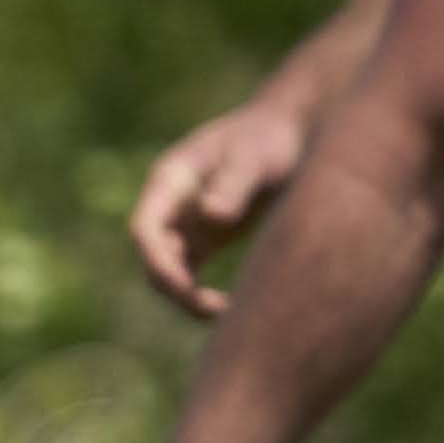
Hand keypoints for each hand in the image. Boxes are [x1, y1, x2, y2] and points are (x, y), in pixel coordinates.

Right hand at [127, 92, 308, 320]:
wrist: (298, 127)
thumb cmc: (276, 135)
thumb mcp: (256, 155)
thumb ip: (233, 183)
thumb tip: (211, 217)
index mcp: (170, 181)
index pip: (145, 229)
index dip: (158, 261)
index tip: (186, 286)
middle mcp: (170, 207)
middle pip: (154, 258)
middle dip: (176, 288)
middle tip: (215, 310)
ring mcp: (187, 224)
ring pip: (170, 273)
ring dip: (188, 299)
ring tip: (231, 314)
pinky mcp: (207, 239)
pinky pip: (191, 276)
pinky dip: (203, 295)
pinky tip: (235, 308)